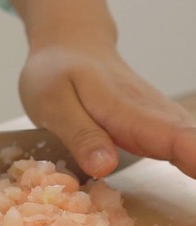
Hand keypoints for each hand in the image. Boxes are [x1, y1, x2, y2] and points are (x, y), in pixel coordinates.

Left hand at [13, 0, 195, 178]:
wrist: (70, 48)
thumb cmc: (57, 75)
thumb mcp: (54, 105)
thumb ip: (81, 136)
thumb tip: (104, 167)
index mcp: (124, 108)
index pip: (168, 133)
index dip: (190, 152)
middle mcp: (149, 111)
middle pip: (187, 138)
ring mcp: (155, 115)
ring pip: (186, 139)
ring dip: (194, 158)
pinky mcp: (153, 122)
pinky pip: (178, 140)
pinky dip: (189, 154)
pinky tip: (192, 166)